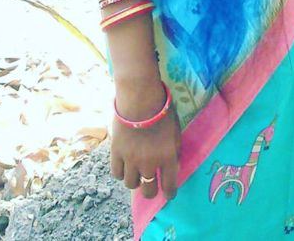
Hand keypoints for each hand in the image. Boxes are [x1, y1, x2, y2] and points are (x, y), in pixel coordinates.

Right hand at [111, 81, 181, 200]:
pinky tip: (125, 167)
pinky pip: (117, 173)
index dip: (170, 193)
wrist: (140, 99)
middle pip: (148, 190)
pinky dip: (121, 173)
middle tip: (150, 186)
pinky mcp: (117, 153)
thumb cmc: (162, 110)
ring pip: (131, 184)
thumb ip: (174, 150)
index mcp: (168, 157)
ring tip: (136, 174)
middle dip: (151, 191)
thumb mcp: (176, 130)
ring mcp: (131, 160)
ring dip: (135, 181)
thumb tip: (172, 166)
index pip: (170, 185)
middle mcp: (149, 163)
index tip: (169, 194)